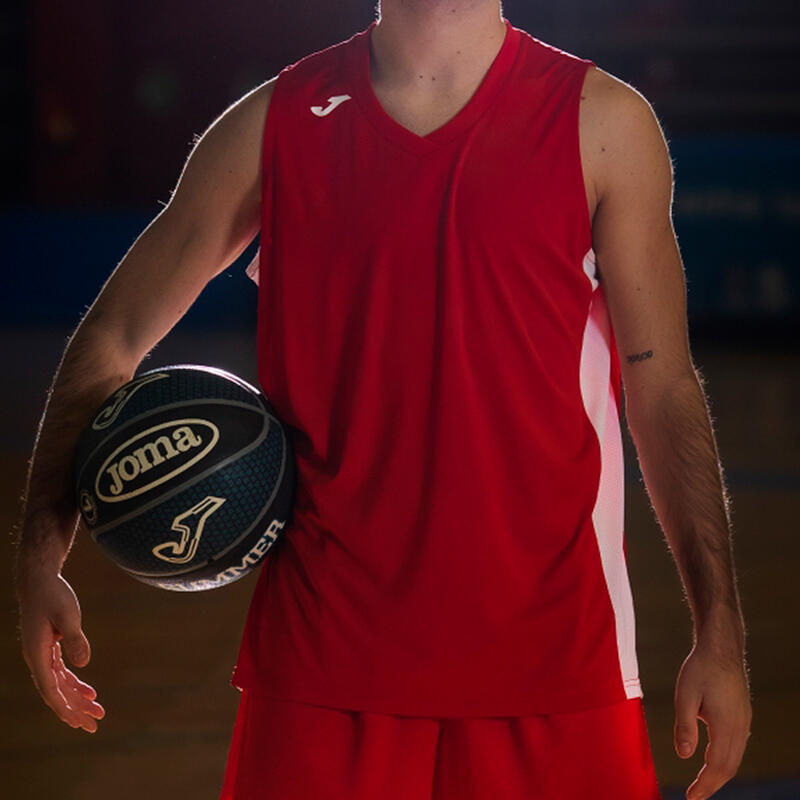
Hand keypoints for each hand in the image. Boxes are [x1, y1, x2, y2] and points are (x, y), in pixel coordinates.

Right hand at [17, 567, 104, 732]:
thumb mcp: (67, 615)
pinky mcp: (49, 648)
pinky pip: (61, 674)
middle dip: (75, 709)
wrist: (40, 581)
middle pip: (55, 692)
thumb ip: (75, 638)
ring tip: (97, 711)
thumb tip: (84, 663)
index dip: (63, 706)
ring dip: (77, 698)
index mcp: (37, 654)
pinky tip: (89, 692)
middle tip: (94, 724)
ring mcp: (42, 655)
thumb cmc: (53, 596)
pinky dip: (75, 684)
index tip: (76, 721)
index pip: (49, 689)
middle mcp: (37, 659)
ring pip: (59, 685)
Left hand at [674, 641, 751, 799]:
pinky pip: (736, 746)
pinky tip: (711, 759)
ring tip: (702, 784)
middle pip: (728, 767)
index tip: (691, 798)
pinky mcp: (741, 715)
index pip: (717, 767)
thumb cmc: (700, 668)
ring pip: (734, 757)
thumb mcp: (685, 695)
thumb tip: (684, 756)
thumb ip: (684, 726)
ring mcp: (743, 721)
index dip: (705, 785)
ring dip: (719, 773)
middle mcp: (739, 727)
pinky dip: (724, 759)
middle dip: (712, 784)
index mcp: (726, 726)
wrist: (721, 648)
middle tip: (695, 796)